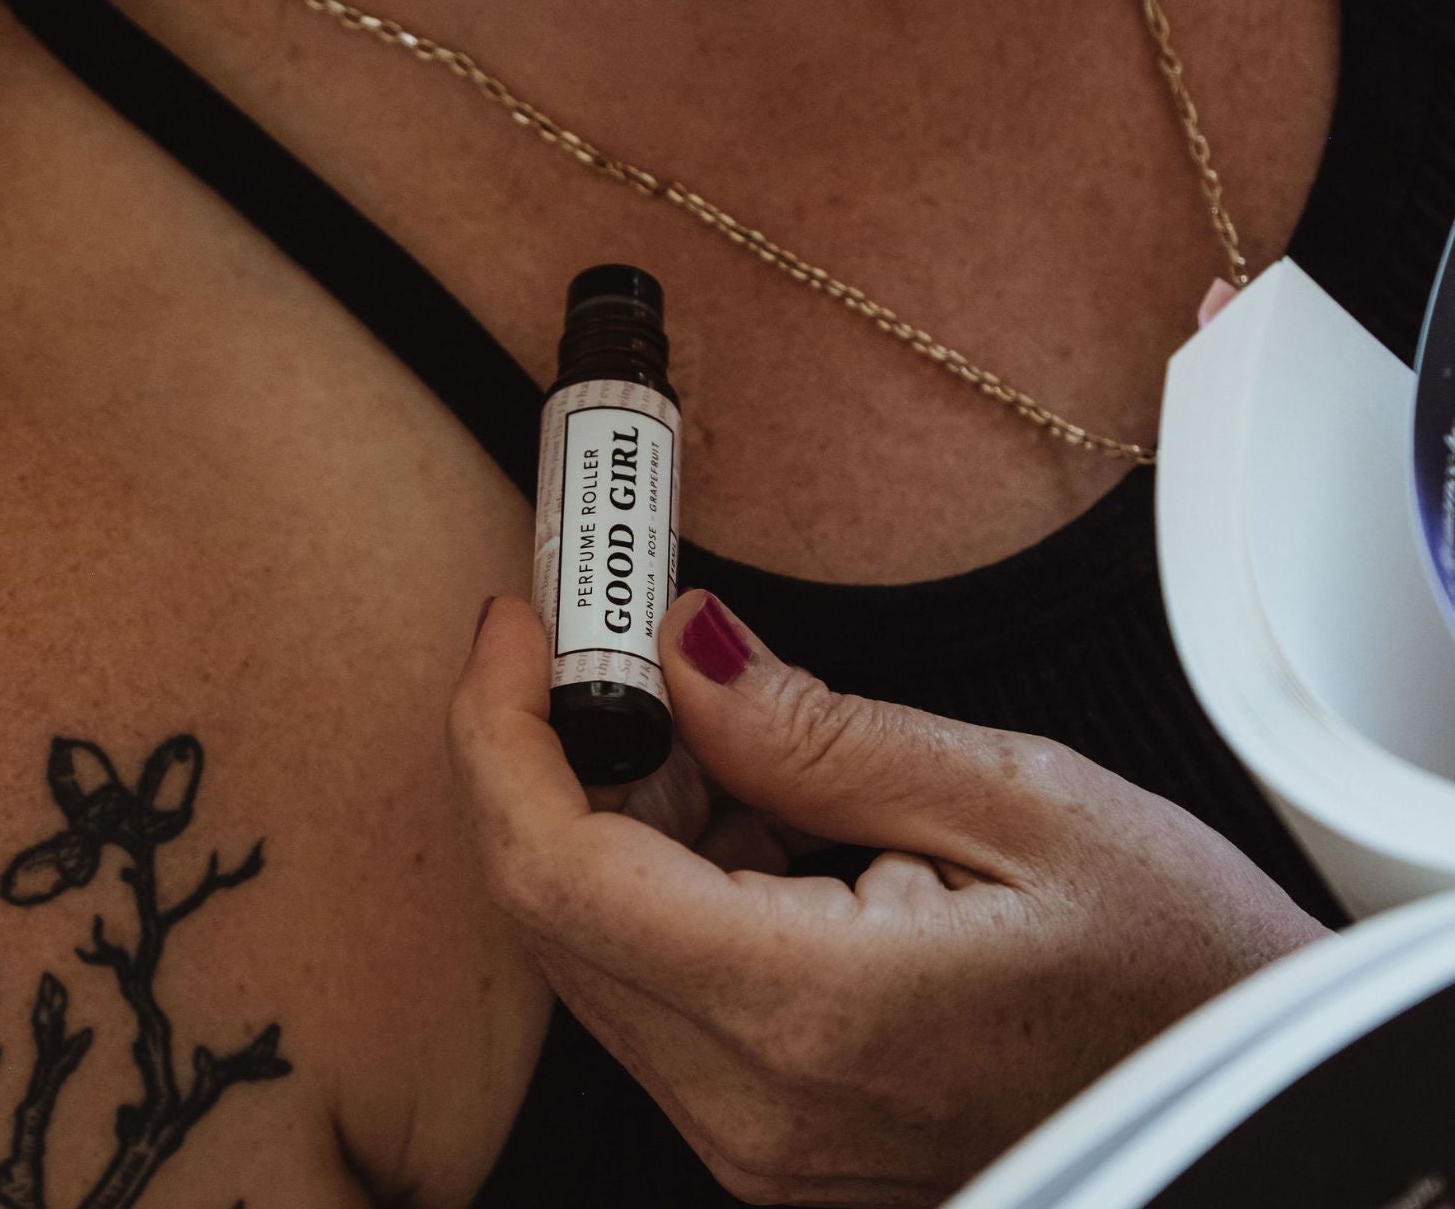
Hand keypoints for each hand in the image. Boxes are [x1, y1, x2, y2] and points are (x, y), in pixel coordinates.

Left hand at [447, 591, 1327, 1207]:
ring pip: (594, 943)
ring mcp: (757, 1135)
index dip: (502, 728)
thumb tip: (677, 644)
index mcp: (807, 1010)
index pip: (556, 867)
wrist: (1257, 1108)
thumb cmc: (1179, 962)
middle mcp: (751, 1103)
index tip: (518, 622)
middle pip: (551, 905)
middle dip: (553, 749)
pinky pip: (657, 982)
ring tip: (715, 718)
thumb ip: (815, 729)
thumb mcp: (1015, 798)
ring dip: (618, 807)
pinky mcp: (772, 1131)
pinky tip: (751, 804)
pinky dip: (668, 873)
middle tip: (611, 633)